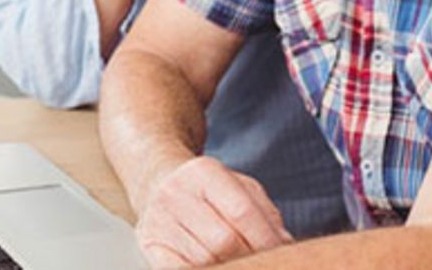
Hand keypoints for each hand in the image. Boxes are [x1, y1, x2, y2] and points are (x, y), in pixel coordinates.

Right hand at [136, 156, 292, 267]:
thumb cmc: (207, 189)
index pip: (242, 212)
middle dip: (249, 258)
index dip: (266, 239)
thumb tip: (284, 245)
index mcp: (204, 173)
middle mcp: (176, 193)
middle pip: (223, 241)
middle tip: (262, 262)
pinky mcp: (147, 243)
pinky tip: (214, 266)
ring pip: (202, 260)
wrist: (157, 180)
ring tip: (240, 264)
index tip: (282, 255)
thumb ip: (265, 213)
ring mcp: (158, 220)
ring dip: (228, 268)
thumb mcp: (240, 187)